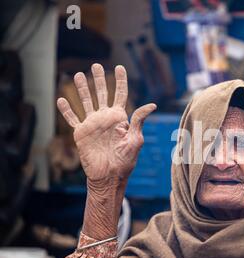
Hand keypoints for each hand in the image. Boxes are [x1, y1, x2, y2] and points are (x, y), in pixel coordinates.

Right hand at [57, 63, 155, 182]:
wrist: (109, 176)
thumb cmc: (125, 160)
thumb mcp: (135, 139)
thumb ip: (139, 121)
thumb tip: (152, 104)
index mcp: (120, 118)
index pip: (120, 94)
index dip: (120, 81)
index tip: (119, 67)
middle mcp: (105, 118)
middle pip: (102, 94)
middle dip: (99, 79)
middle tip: (96, 65)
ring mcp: (92, 125)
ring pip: (85, 102)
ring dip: (82, 89)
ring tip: (78, 75)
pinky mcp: (81, 133)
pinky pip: (72, 119)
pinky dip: (66, 110)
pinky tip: (61, 100)